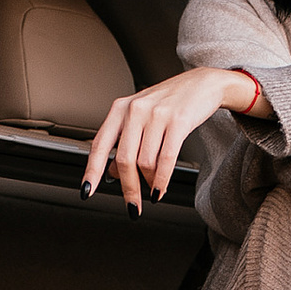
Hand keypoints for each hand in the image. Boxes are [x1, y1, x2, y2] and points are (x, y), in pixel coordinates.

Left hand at [82, 65, 263, 207]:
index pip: (100, 145)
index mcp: (121, 108)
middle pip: (124, 160)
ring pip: (145, 162)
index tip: (87, 191)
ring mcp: (156, 114)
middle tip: (132, 205)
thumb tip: (111, 172)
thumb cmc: (171, 101)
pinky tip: (160, 190)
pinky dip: (161, 181)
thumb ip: (125, 141)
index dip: (92, 171)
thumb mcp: (141, 117)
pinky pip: (166, 160)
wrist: (203, 84)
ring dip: (149, 183)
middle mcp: (135, 110)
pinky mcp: (178, 121)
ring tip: (153, 190)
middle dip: (128, 188)